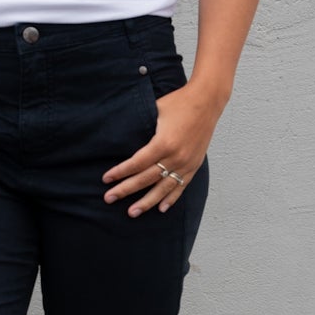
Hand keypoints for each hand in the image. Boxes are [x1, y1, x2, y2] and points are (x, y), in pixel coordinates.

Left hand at [101, 82, 223, 215]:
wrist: (207, 101)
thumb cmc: (179, 103)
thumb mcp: (156, 110)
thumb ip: (141, 125)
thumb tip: (121, 133)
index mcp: (164, 142)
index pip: (137, 163)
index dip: (120, 172)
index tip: (106, 179)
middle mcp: (175, 157)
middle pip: (146, 179)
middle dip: (125, 190)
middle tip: (109, 198)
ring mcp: (186, 163)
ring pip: (163, 188)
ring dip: (146, 202)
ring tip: (132, 212)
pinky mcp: (194, 165)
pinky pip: (181, 186)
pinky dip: (170, 198)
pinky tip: (160, 208)